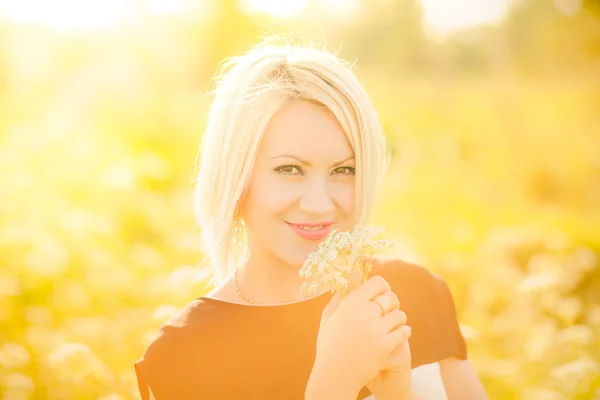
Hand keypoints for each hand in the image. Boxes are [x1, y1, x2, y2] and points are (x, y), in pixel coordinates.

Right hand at [308, 276, 408, 395]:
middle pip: (391, 297)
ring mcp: (375, 330)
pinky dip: (403, 332)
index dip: (383, 287)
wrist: (334, 375)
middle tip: (387, 312)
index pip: (378, 283)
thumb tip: (355, 271)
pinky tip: (396, 336)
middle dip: (391, 303)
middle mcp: (363, 313)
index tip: (381, 294)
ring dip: (397, 319)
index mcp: (350, 303)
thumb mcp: (330, 315)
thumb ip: (343, 292)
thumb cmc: (330, 343)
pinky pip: (404, 331)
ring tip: (391, 325)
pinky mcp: (385, 346)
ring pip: (400, 315)